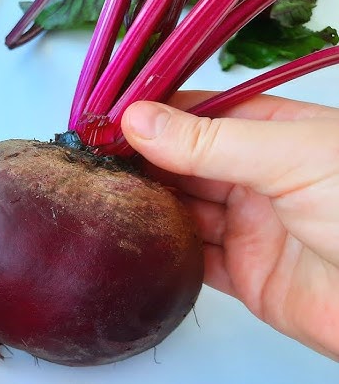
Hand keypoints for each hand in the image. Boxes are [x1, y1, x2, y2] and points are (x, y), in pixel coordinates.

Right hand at [121, 91, 338, 360]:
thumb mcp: (291, 158)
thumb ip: (210, 142)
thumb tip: (143, 119)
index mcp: (279, 136)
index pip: (204, 115)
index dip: (158, 115)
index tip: (115, 119)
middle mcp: (262, 179)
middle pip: (188, 163)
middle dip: (146, 159)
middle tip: (100, 157)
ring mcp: (252, 227)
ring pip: (185, 209)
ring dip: (151, 203)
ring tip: (110, 193)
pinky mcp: (244, 275)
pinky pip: (194, 257)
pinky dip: (166, 249)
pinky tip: (141, 235)